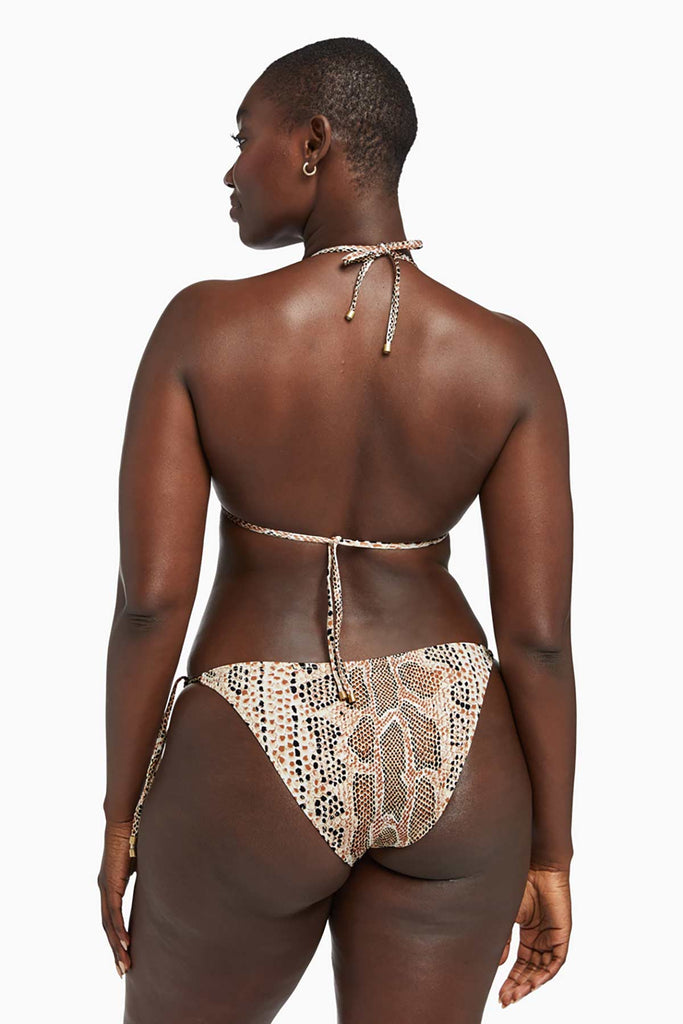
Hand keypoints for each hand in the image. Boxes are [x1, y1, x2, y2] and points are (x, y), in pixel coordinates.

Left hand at [97, 817, 135, 977]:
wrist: (123, 821)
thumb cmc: (134, 836)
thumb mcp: (142, 862)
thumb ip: (146, 875)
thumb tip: (162, 881)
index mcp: (111, 885)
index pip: (112, 918)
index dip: (117, 937)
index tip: (126, 954)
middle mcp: (104, 889)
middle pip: (108, 927)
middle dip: (115, 951)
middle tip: (123, 970)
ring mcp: (105, 888)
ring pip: (109, 924)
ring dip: (116, 946)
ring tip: (124, 964)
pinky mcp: (110, 884)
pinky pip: (114, 913)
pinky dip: (119, 930)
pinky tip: (125, 943)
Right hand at [497, 866, 570, 1007]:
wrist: (538, 866)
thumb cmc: (520, 883)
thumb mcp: (506, 915)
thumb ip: (503, 940)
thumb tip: (497, 964)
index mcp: (527, 933)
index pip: (519, 964)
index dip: (510, 979)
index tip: (499, 994)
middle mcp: (540, 938)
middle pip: (529, 970)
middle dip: (517, 986)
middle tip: (505, 1000)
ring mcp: (551, 938)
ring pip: (542, 970)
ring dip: (529, 984)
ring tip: (515, 996)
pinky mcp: (562, 935)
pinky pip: (555, 962)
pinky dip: (544, 974)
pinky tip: (532, 984)